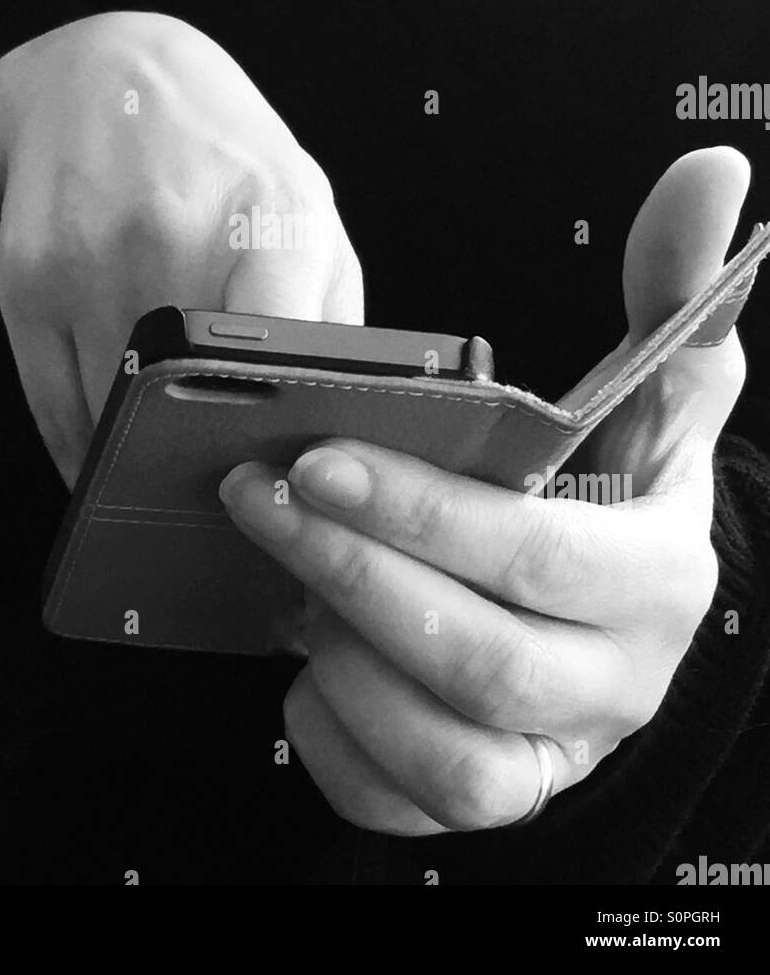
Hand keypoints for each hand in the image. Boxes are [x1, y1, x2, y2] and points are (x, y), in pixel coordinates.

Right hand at [0, 11, 362, 486]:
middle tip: (225, 490)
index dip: (278, 429)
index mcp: (270, 216)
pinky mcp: (25, 282)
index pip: (279, 348)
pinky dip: (85, 448)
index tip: (281, 480)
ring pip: (113, 420)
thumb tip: (334, 426)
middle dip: (206, 463)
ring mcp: (87, 260)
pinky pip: (52, 411)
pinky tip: (112, 452)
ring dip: (141, 460)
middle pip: (186, 406)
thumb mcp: (310, 209)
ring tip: (167, 465)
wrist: (107, 73)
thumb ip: (334, 314)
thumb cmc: (227, 158)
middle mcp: (172, 233)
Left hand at [220, 147, 749, 833]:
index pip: (541, 558)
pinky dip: (339, 740)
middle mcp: (620, 684)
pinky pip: (405, 803)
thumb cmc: (610, 479)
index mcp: (660, 577)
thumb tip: (712, 170)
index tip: (323, 455)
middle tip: (261, 495)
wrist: (599, 596)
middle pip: (480, 661)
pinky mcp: (492, 795)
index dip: (426, 514)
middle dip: (352, 574)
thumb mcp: (653, 377)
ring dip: (346, 662)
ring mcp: (556, 756)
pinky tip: (309, 662)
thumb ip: (675, 283)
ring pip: (448, 755)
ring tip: (288, 579)